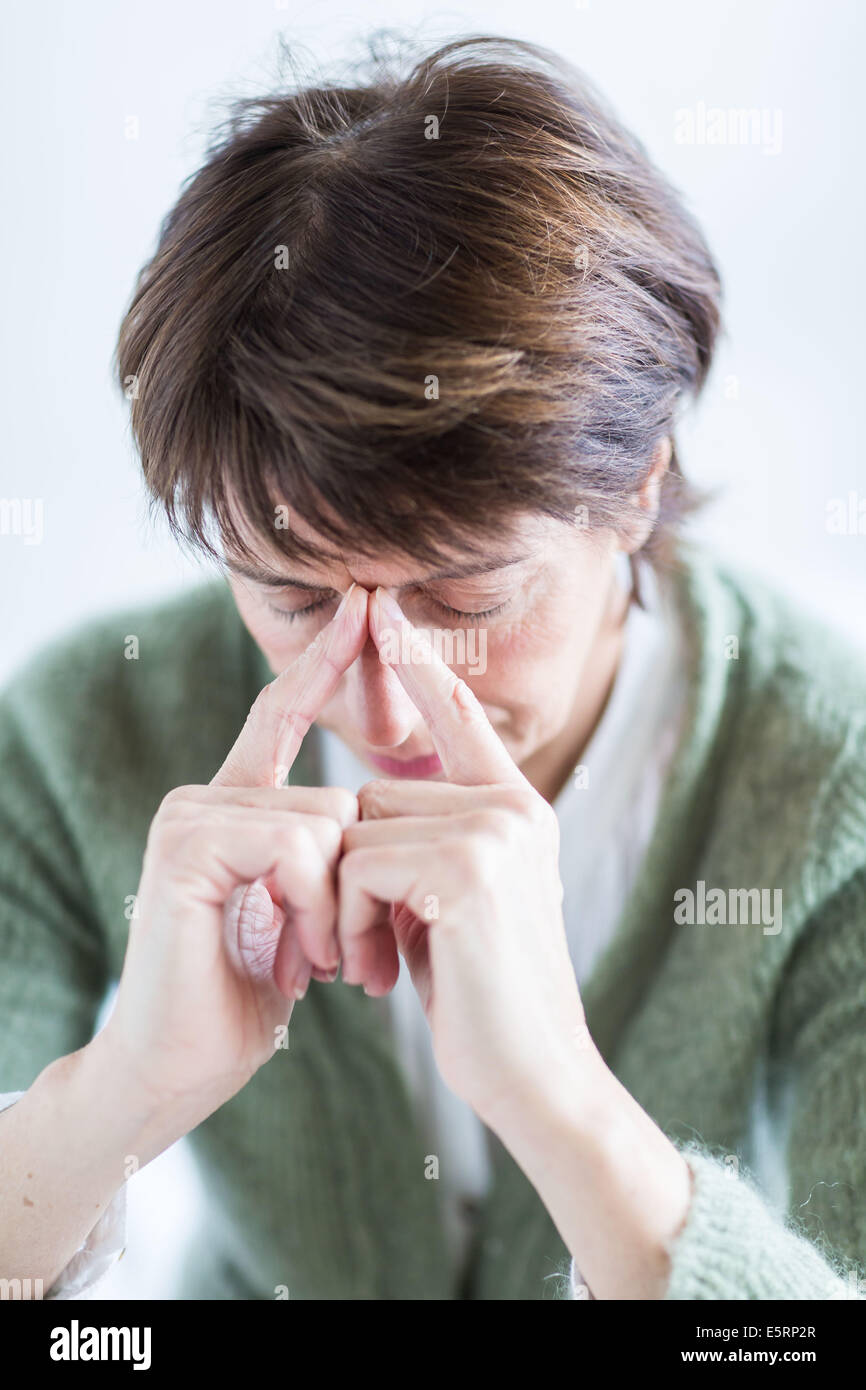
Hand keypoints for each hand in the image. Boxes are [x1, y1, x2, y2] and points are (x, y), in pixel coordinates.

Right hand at [99, 583, 368, 1125]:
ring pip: (324, 820)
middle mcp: (207, 798)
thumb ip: (321, 855)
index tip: (366, 604)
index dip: (326, 660)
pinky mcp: (186, 844)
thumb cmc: (243, 997)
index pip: (282, 714)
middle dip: (350, 890)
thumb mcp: (301, 913)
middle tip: (328, 956)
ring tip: (308, 961)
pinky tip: (293, 954)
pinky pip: (294, 842)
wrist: (177, 1067)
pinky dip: (312, 906)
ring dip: (334, 907)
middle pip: (335, 798)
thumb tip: (369, 813)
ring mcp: (190, 815)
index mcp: (235, 806)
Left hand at [338, 587, 592, 1129]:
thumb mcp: (459, 907)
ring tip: (377, 966)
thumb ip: (431, 845)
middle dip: (350, 880)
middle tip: (369, 953)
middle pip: (373, 799)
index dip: (420, 665)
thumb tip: (362, 810)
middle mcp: (513, 808)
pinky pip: (358, 868)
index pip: (459, 717)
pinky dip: (348, 924)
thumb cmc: (485, 1000)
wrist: (536, 1076)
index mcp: (518, 810)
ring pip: (357, 834)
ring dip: (344, 908)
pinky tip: (382, 972)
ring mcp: (496, 832)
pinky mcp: (468, 867)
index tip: (382, 607)